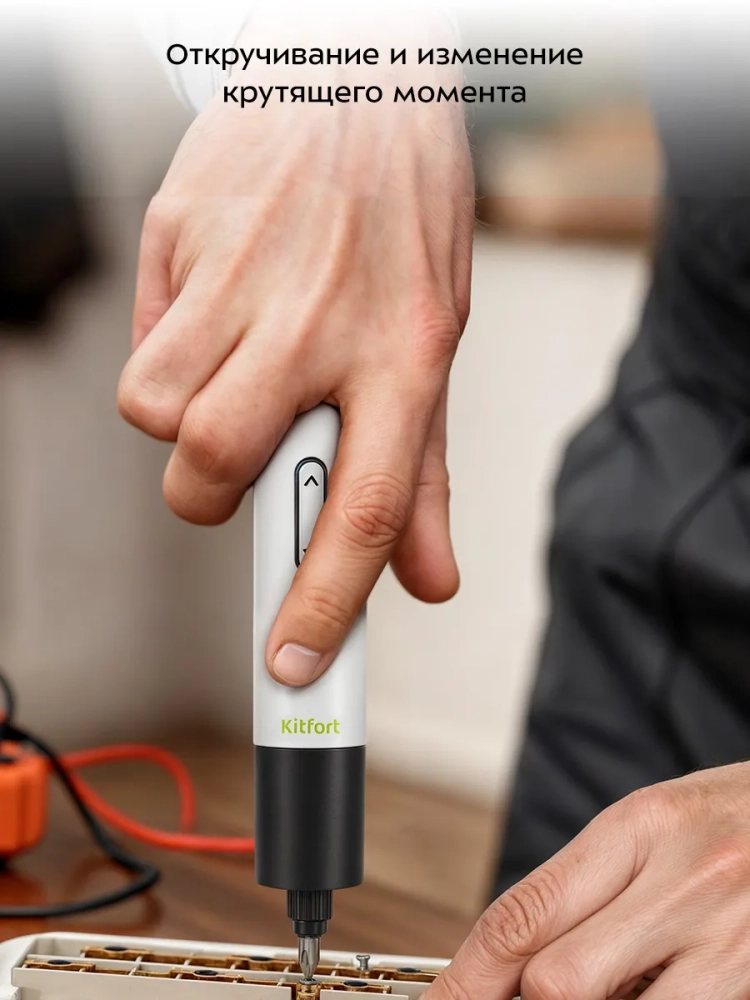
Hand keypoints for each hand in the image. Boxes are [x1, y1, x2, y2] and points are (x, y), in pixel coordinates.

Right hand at [119, 10, 473, 685]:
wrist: (358, 84)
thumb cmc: (402, 221)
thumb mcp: (438, 343)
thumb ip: (427, 474)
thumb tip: (429, 582)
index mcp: (409, 354)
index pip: (369, 509)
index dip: (326, 604)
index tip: (295, 669)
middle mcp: (326, 322)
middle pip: (221, 470)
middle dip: (211, 502)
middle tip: (235, 474)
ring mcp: (248, 275)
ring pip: (161, 417)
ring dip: (184, 427)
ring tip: (230, 378)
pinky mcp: (184, 235)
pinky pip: (143, 349)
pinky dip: (162, 361)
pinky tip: (208, 319)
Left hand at [426, 764, 749, 999]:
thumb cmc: (730, 818)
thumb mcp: (650, 825)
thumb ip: (584, 889)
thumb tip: (516, 967)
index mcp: (641, 825)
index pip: (525, 913)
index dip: (466, 975)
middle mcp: (687, 883)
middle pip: (558, 980)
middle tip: (514, 997)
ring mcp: (732, 944)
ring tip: (610, 980)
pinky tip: (656, 986)